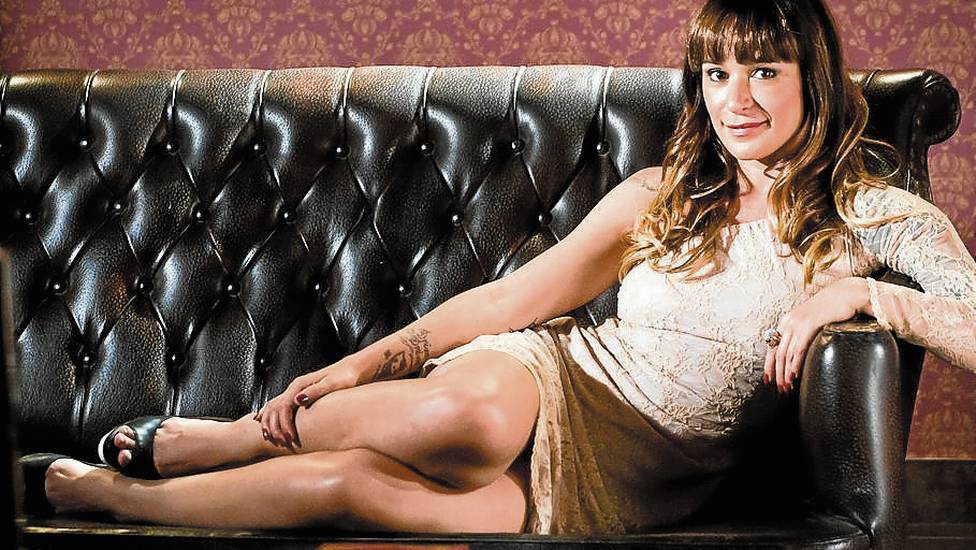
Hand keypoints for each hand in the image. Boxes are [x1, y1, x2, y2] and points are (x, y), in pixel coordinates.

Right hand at [253, 359, 370, 448]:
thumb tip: (298, 399)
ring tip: (273, 440)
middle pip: (275, 409)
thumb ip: (316, 390)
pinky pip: (278, 407)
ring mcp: (296, 391)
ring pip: (273, 408)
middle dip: (276, 428)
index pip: (284, 407)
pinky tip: (266, 424)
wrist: (353, 369)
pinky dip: (270, 416)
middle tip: (283, 444)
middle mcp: (295, 387)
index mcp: (300, 384)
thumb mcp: (333, 383)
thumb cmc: (346, 376)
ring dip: (270, 424)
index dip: (285, 425)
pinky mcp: (299, 395)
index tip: (290, 439)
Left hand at [764, 276, 869, 394]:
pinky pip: (798, 348)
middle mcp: (788, 322)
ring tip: (786, 386)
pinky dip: (794, 363)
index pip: (772, 346)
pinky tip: (793, 375)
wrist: (845, 294)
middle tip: (779, 387)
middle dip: (776, 372)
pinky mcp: (809, 324)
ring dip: (785, 372)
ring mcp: (797, 323)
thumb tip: (798, 352)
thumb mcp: (811, 320)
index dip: (769, 364)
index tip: (768, 378)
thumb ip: (802, 333)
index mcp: (787, 321)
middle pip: (776, 352)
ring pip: (785, 353)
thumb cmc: (831, 309)